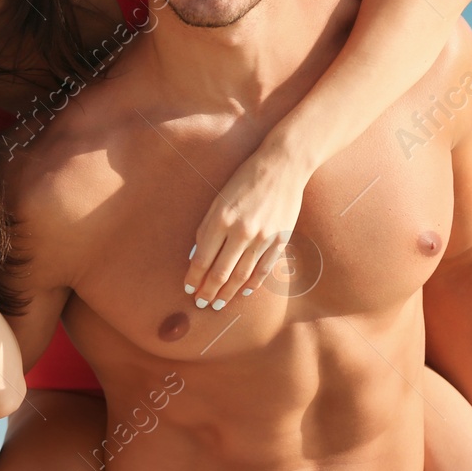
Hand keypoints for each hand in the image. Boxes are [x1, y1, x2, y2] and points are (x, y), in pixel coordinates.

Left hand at [183, 142, 310, 308]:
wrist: (282, 167)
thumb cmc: (244, 180)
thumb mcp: (218, 200)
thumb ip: (206, 228)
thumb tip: (196, 258)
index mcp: (222, 219)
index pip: (202, 259)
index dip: (194, 278)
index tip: (189, 289)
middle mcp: (242, 232)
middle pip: (221, 273)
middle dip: (209, 292)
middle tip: (202, 303)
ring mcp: (263, 238)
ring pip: (242, 276)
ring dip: (228, 293)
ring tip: (219, 303)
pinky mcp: (279, 240)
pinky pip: (263, 270)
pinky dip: (252, 284)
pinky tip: (243, 292)